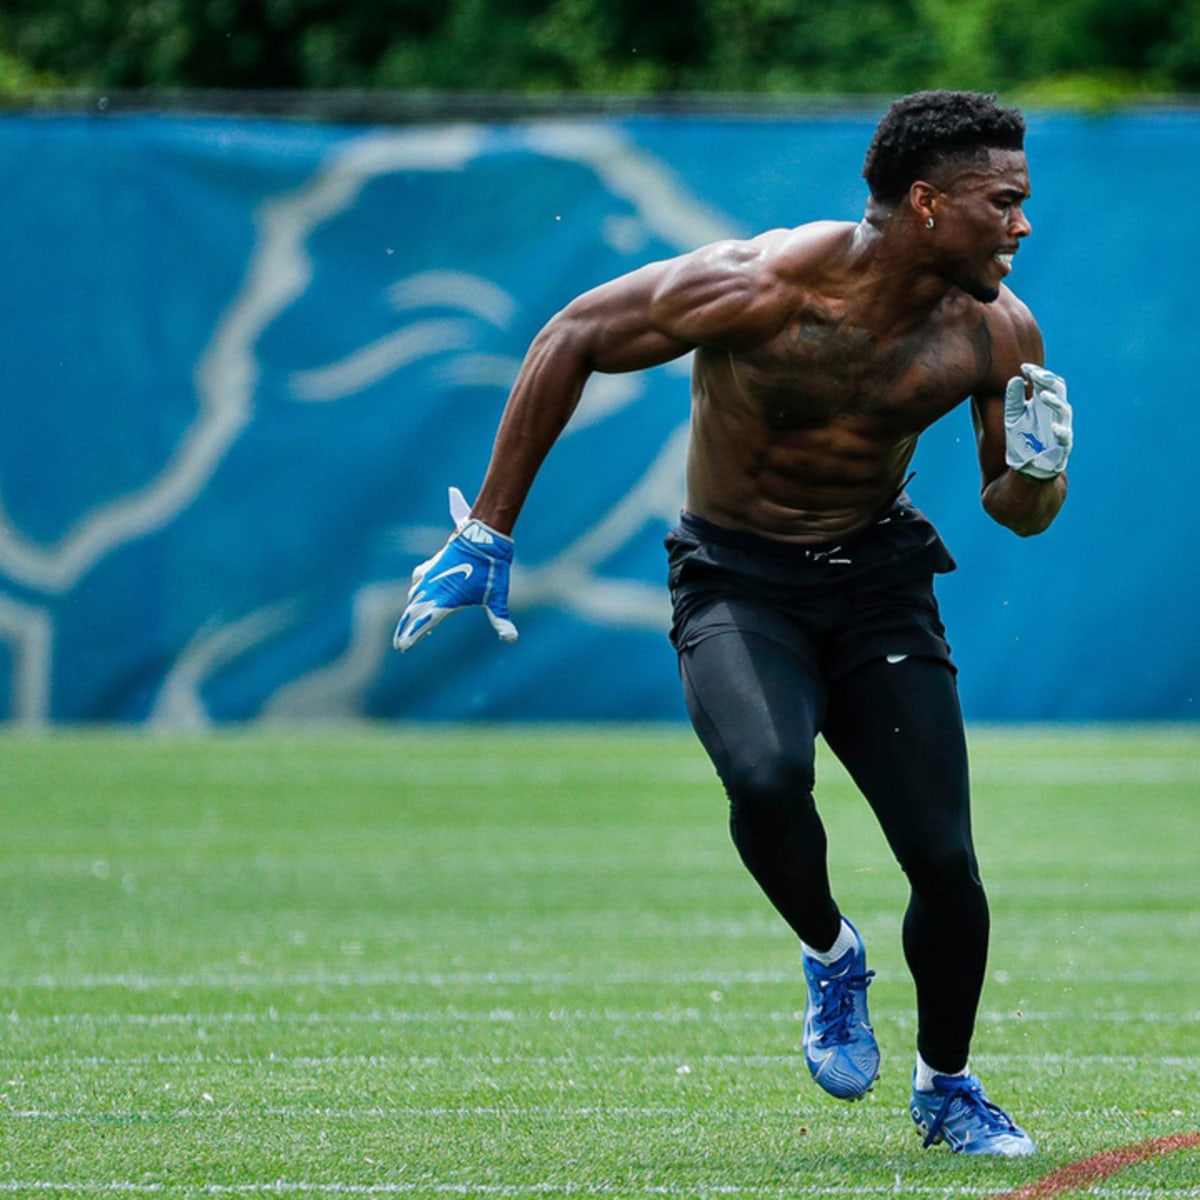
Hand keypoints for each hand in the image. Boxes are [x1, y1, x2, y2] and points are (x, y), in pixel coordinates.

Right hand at [392, 487, 518, 650]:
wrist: (483, 536)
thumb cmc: (491, 568)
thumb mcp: (498, 597)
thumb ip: (500, 619)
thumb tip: (511, 639)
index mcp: (446, 600)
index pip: (424, 623)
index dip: (412, 636)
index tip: (402, 647)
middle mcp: (433, 589)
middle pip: (414, 613)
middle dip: (405, 629)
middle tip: (399, 644)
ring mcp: (431, 575)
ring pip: (414, 597)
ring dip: (409, 612)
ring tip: (407, 624)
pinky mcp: (433, 564)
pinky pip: (418, 580)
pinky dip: (415, 590)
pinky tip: (415, 592)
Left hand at [1004, 363, 1072, 479]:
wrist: (1027, 466)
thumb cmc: (1022, 438)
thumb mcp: (1013, 418)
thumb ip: (1013, 400)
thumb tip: (1015, 378)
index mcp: (1043, 403)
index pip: (1046, 382)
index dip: (1037, 373)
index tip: (1024, 367)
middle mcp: (1054, 412)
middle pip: (1059, 390)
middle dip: (1049, 380)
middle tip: (1036, 374)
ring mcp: (1061, 427)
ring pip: (1065, 410)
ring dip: (1055, 401)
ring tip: (1042, 395)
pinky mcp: (1063, 445)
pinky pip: (1066, 437)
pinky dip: (1061, 431)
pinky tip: (1053, 428)